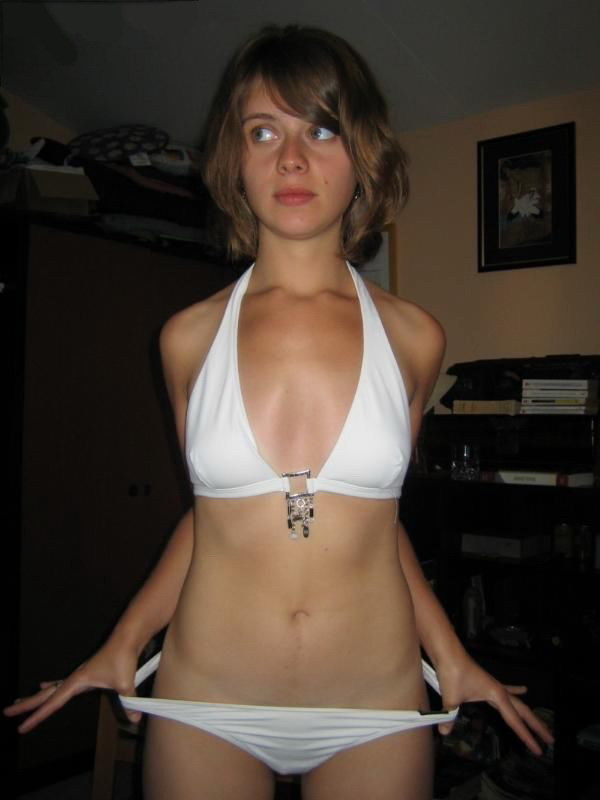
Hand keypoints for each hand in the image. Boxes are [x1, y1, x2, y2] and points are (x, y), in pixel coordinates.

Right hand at [3, 637, 142, 733]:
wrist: (127, 637)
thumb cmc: (123, 658)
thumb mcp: (125, 684)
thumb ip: (128, 702)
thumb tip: (135, 719)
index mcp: (76, 682)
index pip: (52, 703)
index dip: (36, 717)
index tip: (20, 728)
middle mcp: (74, 678)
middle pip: (45, 693)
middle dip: (26, 704)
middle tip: (6, 712)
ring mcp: (79, 674)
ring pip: (52, 687)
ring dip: (37, 695)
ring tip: (20, 701)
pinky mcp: (86, 672)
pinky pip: (63, 682)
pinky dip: (52, 685)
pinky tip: (46, 684)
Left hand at [434, 652, 553, 755]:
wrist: (448, 651)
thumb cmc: (452, 673)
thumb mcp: (451, 698)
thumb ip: (450, 716)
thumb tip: (444, 732)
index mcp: (497, 695)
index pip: (515, 721)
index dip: (527, 737)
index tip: (539, 750)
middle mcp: (499, 691)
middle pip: (523, 711)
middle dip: (537, 726)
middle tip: (551, 740)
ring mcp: (494, 686)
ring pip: (517, 702)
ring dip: (528, 713)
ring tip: (540, 722)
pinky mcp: (487, 682)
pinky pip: (506, 689)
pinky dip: (516, 690)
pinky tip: (524, 689)